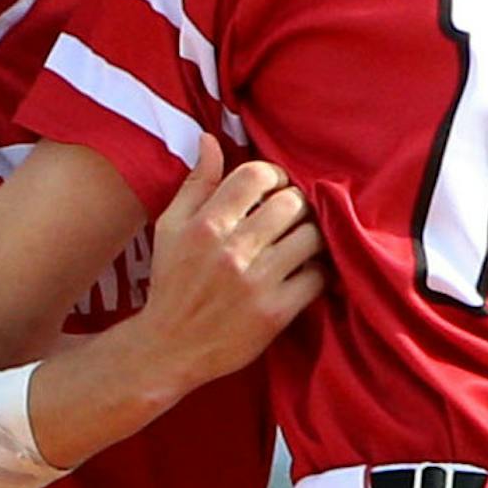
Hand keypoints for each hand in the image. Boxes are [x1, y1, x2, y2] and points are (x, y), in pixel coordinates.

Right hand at [140, 136, 324, 395]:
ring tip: (300, 242)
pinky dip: (318, 271)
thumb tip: (210, 139)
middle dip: (296, 205)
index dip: (274, 176)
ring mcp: (255, 283)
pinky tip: (306, 272)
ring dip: (311, 236)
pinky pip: (317, 276)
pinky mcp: (275, 314)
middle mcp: (231, 251)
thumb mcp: (170, 229)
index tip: (274, 189)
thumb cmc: (171, 282)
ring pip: (311, 236)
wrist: (168, 348)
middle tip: (292, 217)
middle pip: (292, 203)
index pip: (257, 175)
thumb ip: (196, 183)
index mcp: (205, 225)